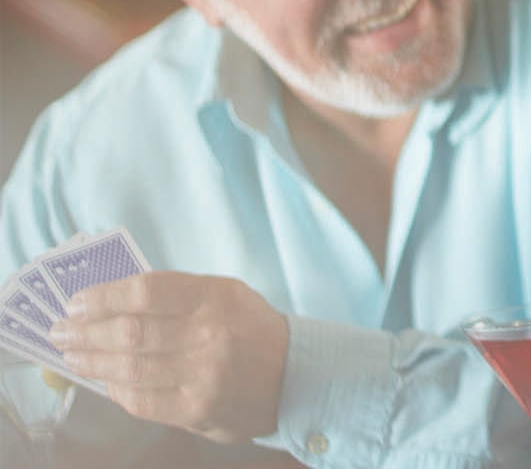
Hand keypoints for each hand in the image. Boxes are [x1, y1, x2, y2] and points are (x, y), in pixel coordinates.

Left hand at [48, 271, 288, 442]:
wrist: (297, 375)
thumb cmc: (250, 330)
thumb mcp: (224, 296)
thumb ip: (174, 298)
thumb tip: (107, 306)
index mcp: (217, 297)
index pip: (146, 292)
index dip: (103, 297)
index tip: (76, 303)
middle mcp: (211, 334)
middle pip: (130, 332)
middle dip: (85, 332)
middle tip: (61, 332)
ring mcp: (204, 375)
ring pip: (130, 368)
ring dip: (92, 362)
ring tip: (73, 356)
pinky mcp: (199, 409)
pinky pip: (142, 400)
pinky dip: (116, 390)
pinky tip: (106, 381)